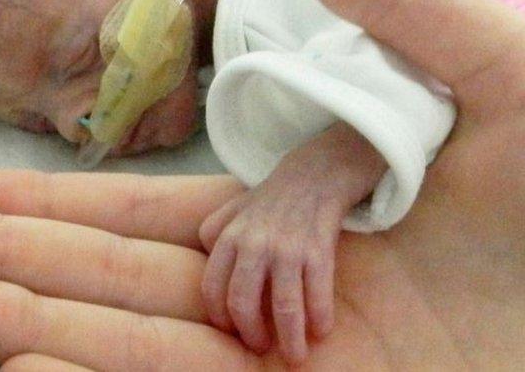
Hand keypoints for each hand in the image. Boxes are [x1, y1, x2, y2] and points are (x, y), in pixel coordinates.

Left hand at [198, 122, 384, 362]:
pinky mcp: (318, 247)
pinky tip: (322, 331)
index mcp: (229, 236)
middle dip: (251, 333)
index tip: (232, 333)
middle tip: (261, 347)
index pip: (212, 287)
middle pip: (242, 301)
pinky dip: (320, 317)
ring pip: (284, 304)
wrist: (317, 170)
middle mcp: (254, 243)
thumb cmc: (274, 196)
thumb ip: (215, 231)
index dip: (220, 317)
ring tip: (296, 356)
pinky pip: (317, 291)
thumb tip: (202, 258)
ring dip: (290, 338)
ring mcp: (287, 246)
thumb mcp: (234, 207)